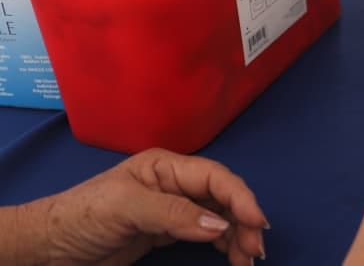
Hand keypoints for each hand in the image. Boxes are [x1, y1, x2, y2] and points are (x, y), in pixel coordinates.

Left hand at [26, 148, 266, 264]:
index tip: (257, 222)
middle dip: (243, 220)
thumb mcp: (125, 208)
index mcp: (166, 166)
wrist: (47, 248)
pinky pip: (205, 234)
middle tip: (255, 250)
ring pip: (217, 217)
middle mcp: (174, 184)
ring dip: (236, 236)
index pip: (214, 177)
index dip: (240, 197)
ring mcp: (172, 209)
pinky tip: (232, 256)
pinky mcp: (166, 232)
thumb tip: (220, 225)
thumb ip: (172, 213)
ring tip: (247, 259)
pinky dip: (222, 244)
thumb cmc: (81, 216)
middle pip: (222, 197)